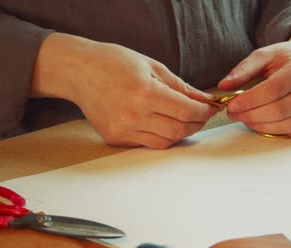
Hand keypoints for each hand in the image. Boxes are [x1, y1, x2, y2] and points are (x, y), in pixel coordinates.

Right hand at [32, 33, 217, 148]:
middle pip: (179, 131)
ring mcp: (122, 130)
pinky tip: (159, 121)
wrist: (79, 71)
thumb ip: (182, 87)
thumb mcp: (153, 67)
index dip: (204, 112)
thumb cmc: (115, 62)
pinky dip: (160, 135)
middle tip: (200, 115)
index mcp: (145, 93)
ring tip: (182, 118)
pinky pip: (147, 143)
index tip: (211, 108)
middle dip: (196, 124)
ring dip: (179, 132)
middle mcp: (133, 115)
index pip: (187, 111)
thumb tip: (205, 100)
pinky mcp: (115, 138)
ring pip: (165, 141)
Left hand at [218, 28, 290, 141]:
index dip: (249, 101)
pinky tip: (275, 128)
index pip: (273, 90)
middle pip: (280, 110)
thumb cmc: (287, 58)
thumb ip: (243, 69)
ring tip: (248, 119)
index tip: (231, 105)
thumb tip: (224, 86)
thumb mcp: (265, 55)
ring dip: (263, 127)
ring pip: (290, 125)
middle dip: (252, 116)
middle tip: (235, 114)